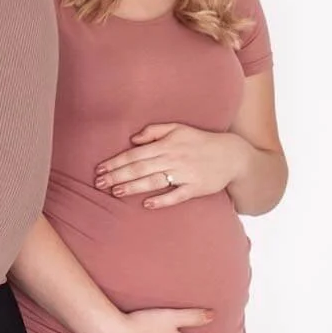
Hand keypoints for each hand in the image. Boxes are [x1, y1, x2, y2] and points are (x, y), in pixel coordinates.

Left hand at [95, 123, 250, 208]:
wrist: (232, 155)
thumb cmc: (199, 140)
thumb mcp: (177, 128)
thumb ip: (153, 131)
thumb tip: (132, 139)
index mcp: (167, 144)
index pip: (135, 154)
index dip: (116, 162)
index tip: (99, 169)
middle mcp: (174, 158)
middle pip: (140, 168)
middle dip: (118, 176)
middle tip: (99, 183)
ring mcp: (185, 174)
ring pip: (154, 181)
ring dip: (133, 187)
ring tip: (115, 192)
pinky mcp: (196, 188)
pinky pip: (177, 196)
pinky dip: (162, 200)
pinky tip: (147, 204)